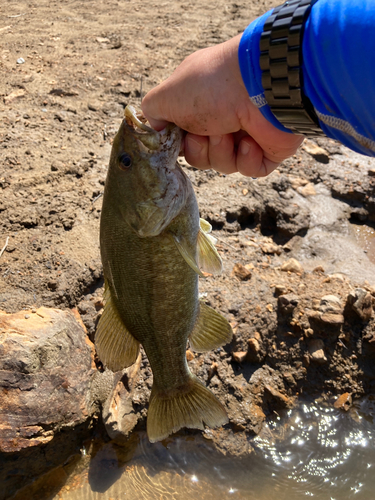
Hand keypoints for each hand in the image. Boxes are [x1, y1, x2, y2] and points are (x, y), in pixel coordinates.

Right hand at [142, 34, 302, 176]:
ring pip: (223, 165)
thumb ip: (152, 114)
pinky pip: (250, 170)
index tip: (177, 138)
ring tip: (230, 132)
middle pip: (200, 157)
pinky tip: (251, 141)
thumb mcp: (167, 96)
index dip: (178, 144)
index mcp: (199, 107)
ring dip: (221, 152)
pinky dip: (246, 159)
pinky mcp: (267, 151)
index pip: (182, 139)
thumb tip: (153, 132)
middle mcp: (222, 120)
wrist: (260, 84)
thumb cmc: (211, 86)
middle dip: (199, 150)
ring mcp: (245, 135)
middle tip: (206, 132)